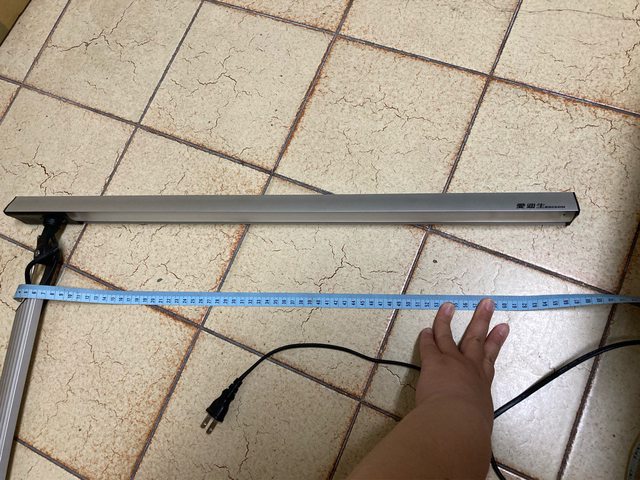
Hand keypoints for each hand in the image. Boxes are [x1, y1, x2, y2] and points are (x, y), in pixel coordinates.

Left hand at [416, 299, 508, 424]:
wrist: (458, 422)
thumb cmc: (471, 427)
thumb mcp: (479, 421)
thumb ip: (475, 417)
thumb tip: (473, 430)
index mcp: (482, 383)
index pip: (489, 358)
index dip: (496, 341)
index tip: (502, 327)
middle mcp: (469, 367)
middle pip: (476, 338)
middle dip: (482, 319)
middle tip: (487, 303)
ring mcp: (452, 361)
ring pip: (448, 335)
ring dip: (447, 319)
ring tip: (448, 305)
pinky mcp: (434, 362)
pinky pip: (429, 345)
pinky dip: (427, 337)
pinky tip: (425, 329)